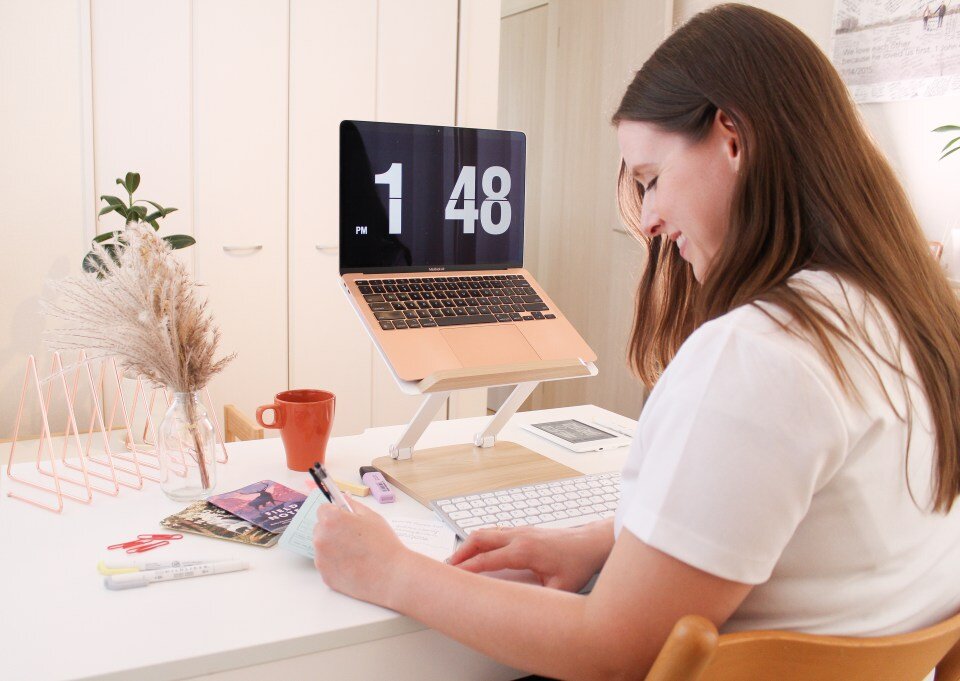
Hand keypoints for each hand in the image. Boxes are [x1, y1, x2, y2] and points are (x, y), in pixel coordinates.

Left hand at [312, 501, 409, 603]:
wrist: (391, 575)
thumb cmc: (384, 544)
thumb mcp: (371, 516)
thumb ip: (352, 505)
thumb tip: (341, 498)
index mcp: (332, 520)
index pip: (323, 510)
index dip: (335, 512)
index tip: (344, 519)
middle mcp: (321, 538)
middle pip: (320, 528)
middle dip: (332, 530)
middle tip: (352, 537)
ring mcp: (321, 559)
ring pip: (322, 547)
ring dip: (333, 547)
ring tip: (354, 553)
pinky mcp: (324, 575)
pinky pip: (326, 564)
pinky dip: (335, 563)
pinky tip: (352, 565)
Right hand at [447, 521, 613, 591]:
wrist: (590, 542)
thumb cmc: (578, 563)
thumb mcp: (560, 588)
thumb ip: (538, 599)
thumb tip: (521, 611)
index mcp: (524, 550)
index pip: (486, 559)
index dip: (467, 569)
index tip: (453, 578)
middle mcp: (518, 536)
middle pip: (479, 539)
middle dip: (460, 553)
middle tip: (446, 568)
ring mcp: (520, 530)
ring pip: (485, 532)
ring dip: (468, 545)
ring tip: (456, 561)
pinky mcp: (523, 530)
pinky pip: (494, 532)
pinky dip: (480, 541)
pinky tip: (477, 552)